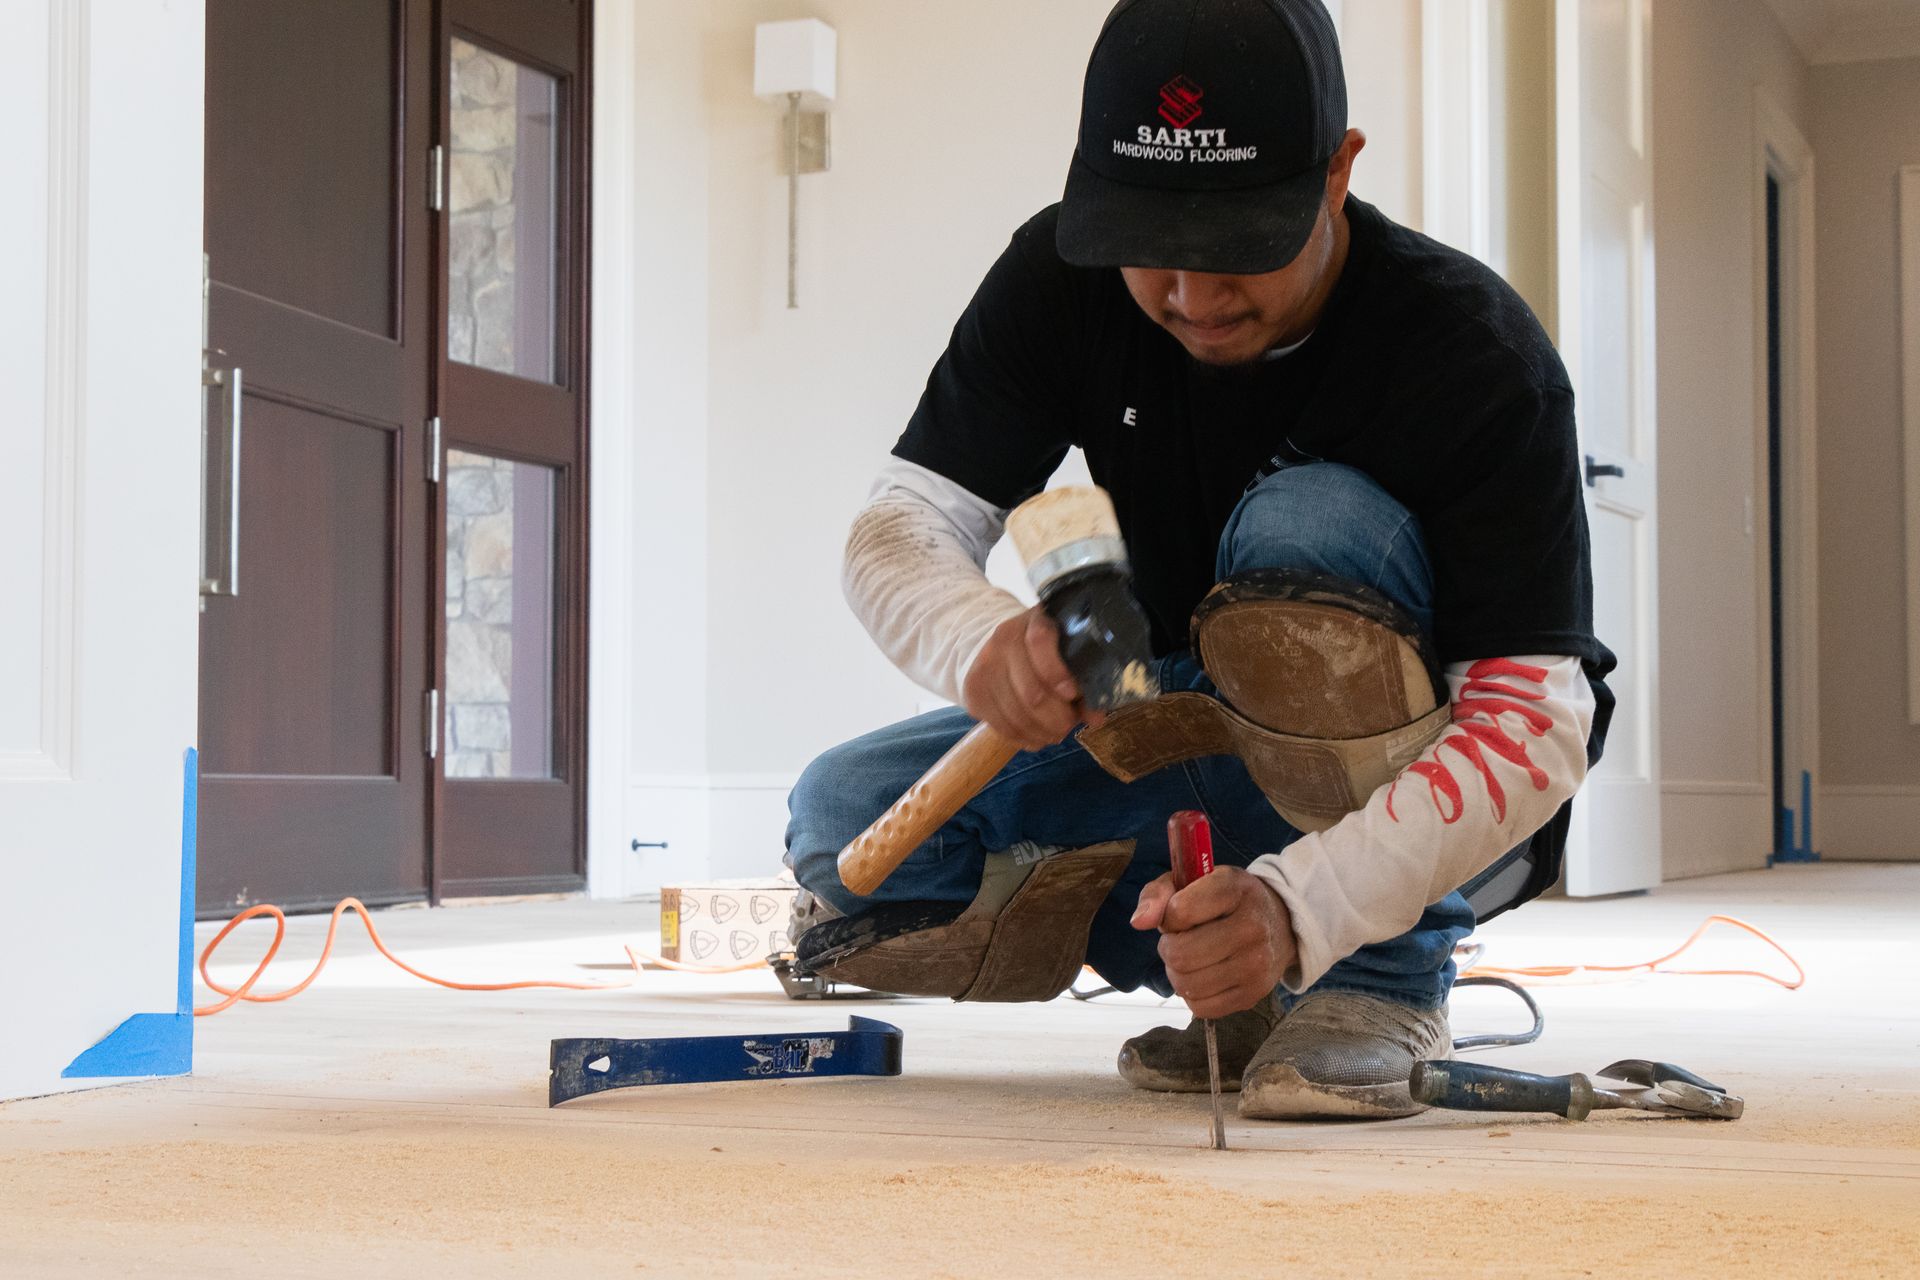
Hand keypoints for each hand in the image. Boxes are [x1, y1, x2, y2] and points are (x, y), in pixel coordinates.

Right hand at [961, 605, 1096, 750]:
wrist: (998, 647)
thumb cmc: (1044, 653)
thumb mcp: (1066, 654)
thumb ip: (1084, 681)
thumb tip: (1096, 716)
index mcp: (1033, 621)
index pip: (1039, 642)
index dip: (1057, 673)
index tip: (1072, 694)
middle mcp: (1003, 639)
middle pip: (1031, 692)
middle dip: (1057, 718)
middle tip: (1069, 725)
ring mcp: (984, 665)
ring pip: (1016, 715)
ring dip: (1042, 733)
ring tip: (1056, 734)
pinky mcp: (973, 691)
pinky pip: (1001, 726)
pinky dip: (1023, 738)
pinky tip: (1036, 738)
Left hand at [1130, 865, 1297, 1018]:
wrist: (1280, 924)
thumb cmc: (1226, 901)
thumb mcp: (1193, 882)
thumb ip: (1158, 894)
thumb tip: (1138, 922)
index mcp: (1234, 890)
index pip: (1180, 911)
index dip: (1168, 916)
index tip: (1179, 914)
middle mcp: (1251, 928)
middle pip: (1180, 954)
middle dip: (1169, 948)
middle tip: (1180, 941)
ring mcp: (1256, 965)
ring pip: (1187, 985)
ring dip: (1177, 974)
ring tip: (1191, 959)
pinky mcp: (1253, 995)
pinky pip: (1200, 1007)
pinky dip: (1192, 995)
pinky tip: (1203, 977)